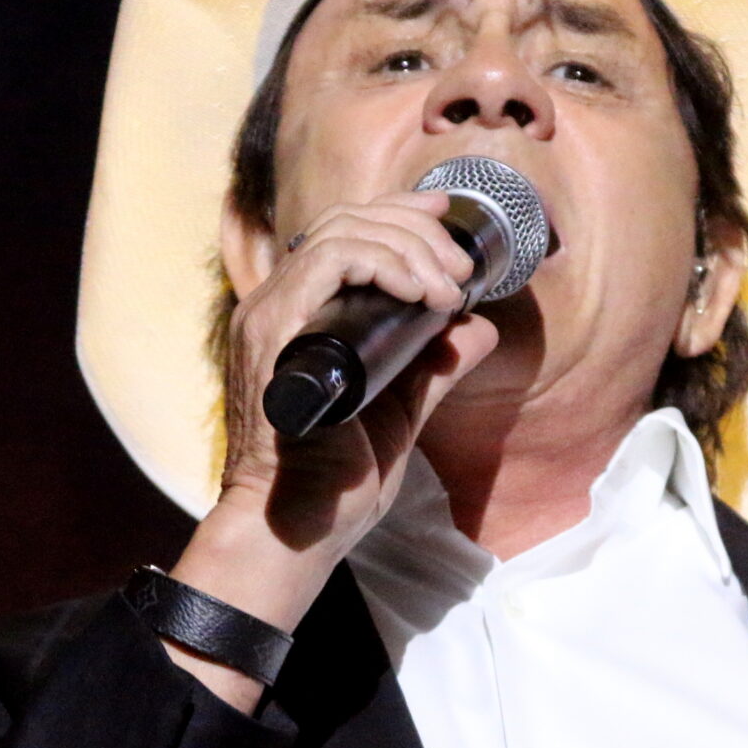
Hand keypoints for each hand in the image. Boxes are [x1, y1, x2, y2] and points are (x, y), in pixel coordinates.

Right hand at [165, 193, 498, 706]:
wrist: (297, 533)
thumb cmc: (336, 482)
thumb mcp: (400, 411)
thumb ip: (433, 367)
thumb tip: (478, 327)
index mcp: (300, 317)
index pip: (343, 233)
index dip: (399, 214)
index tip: (448, 221)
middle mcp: (276, 306)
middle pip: (345, 222)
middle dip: (417, 231)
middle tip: (462, 270)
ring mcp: (269, 317)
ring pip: (340, 235)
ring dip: (409, 249)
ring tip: (450, 288)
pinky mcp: (272, 335)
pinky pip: (326, 265)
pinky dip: (383, 264)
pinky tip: (422, 293)